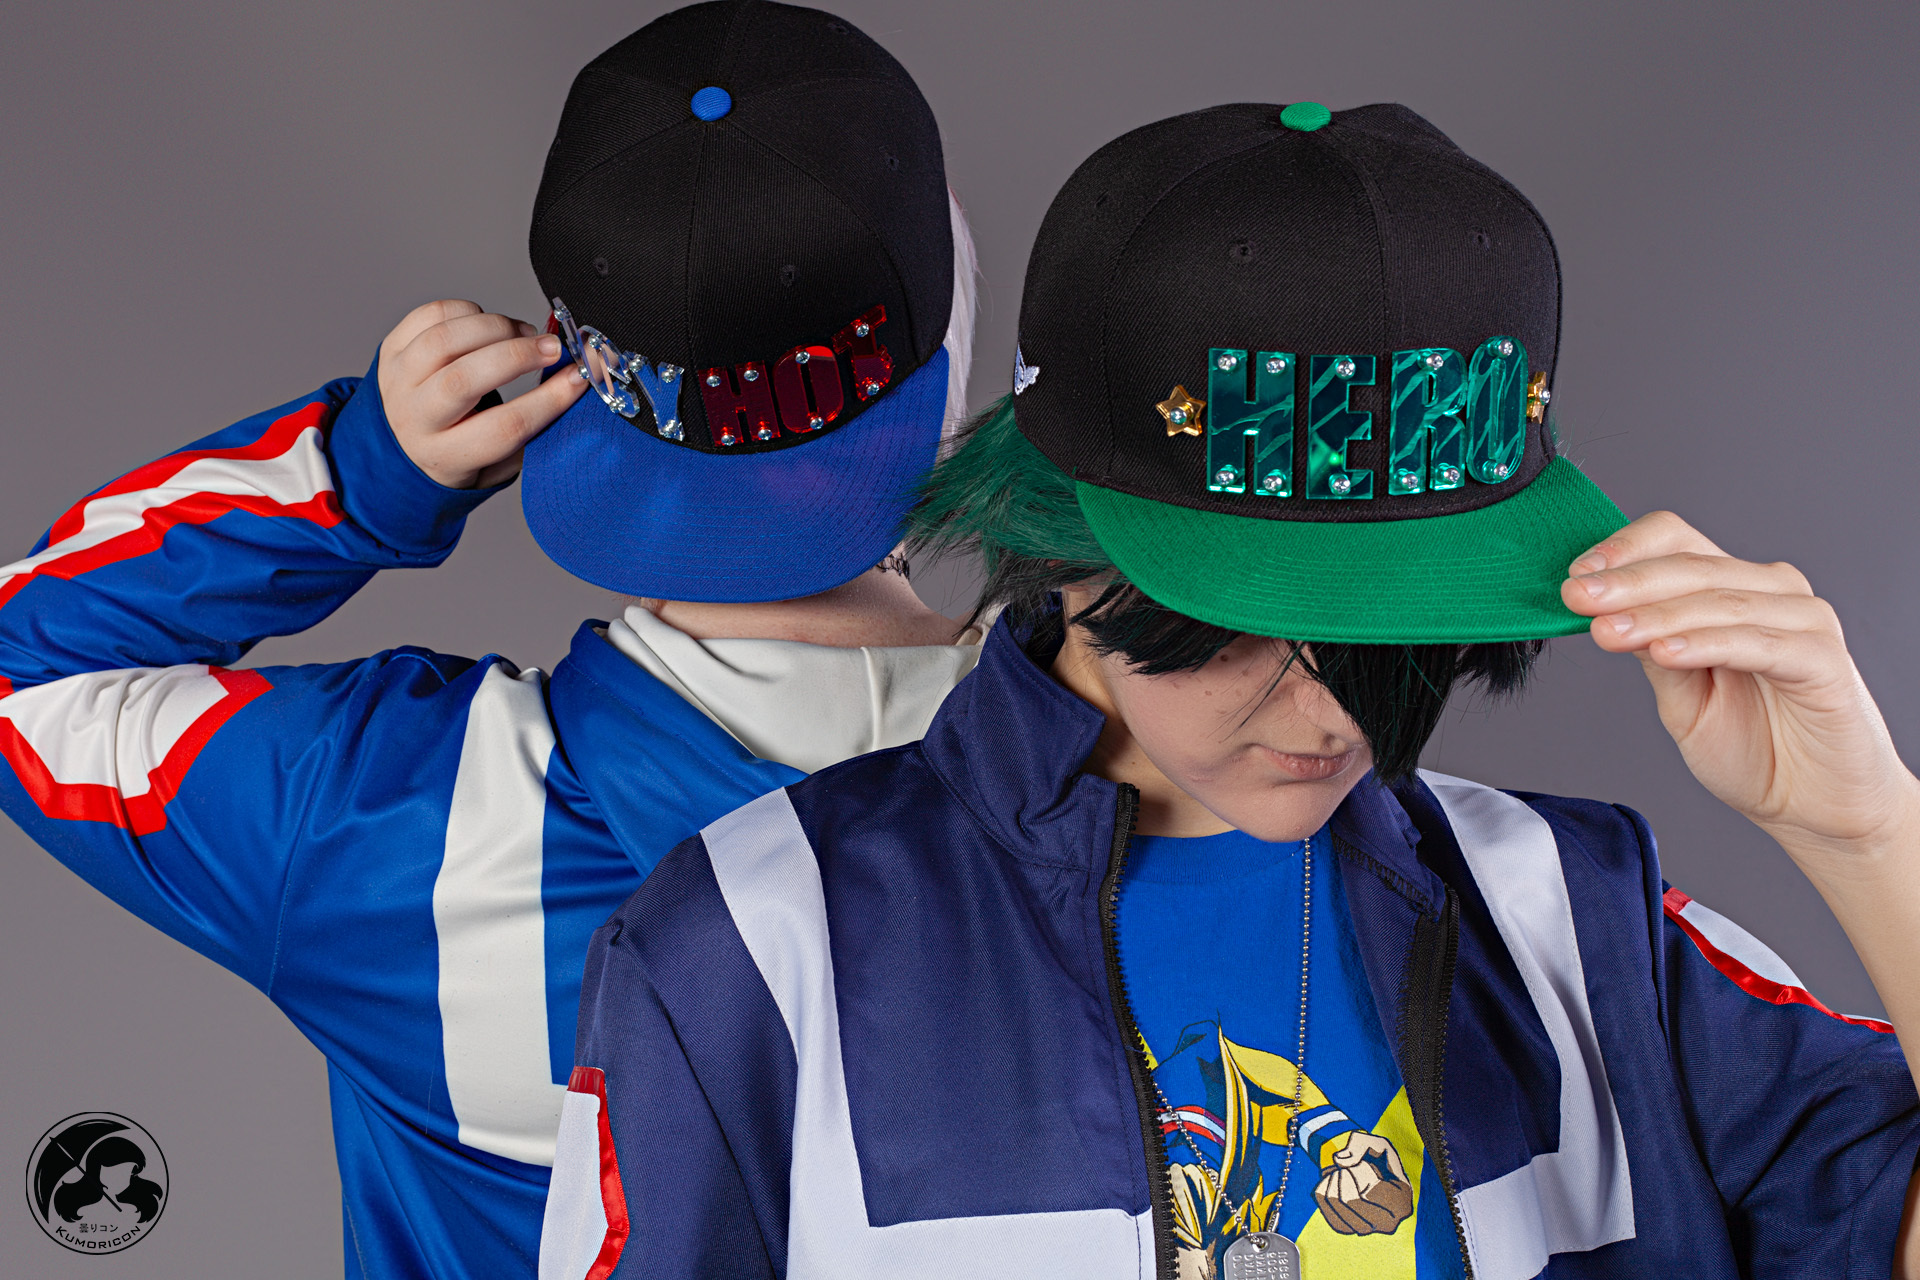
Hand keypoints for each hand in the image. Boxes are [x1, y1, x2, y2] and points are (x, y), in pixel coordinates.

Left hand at [376, 299, 586, 489]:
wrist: (397, 447)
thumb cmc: (459, 453)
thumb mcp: (495, 464)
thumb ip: (535, 430)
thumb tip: (576, 379)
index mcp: (447, 457)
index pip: (503, 427)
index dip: (548, 400)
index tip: (577, 378)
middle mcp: (415, 419)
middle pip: (464, 380)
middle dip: (518, 356)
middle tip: (552, 348)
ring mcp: (398, 381)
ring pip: (444, 340)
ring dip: (495, 328)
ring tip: (522, 334)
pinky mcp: (392, 349)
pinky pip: (430, 315)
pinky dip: (468, 312)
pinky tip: (486, 326)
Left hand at [1313, 1131, 1412, 1234]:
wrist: (1365, 1174)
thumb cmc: (1375, 1158)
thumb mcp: (1375, 1143)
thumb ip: (1360, 1145)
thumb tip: (1340, 1161)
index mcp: (1402, 1203)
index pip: (1372, 1190)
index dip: (1361, 1171)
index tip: (1363, 1164)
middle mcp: (1387, 1223)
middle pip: (1351, 1200)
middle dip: (1343, 1175)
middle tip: (1346, 1168)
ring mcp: (1366, 1229)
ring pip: (1336, 1204)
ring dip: (1332, 1181)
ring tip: (1339, 1173)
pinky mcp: (1346, 1229)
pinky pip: (1325, 1208)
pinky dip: (1323, 1189)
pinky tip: (1331, 1182)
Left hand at [1560, 511, 1919, 861]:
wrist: (1815, 805)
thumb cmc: (1756, 747)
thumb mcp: (1681, 698)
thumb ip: (1653, 654)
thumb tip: (1602, 614)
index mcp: (1731, 590)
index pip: (1675, 542)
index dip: (1623, 551)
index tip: (1574, 576)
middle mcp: (1770, 593)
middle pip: (1691, 566)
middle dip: (1626, 583)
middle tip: (1576, 597)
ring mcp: (1802, 622)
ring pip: (1718, 602)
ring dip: (1656, 615)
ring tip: (1607, 631)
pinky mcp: (1823, 659)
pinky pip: (1757, 642)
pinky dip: (1706, 643)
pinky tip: (1665, 652)